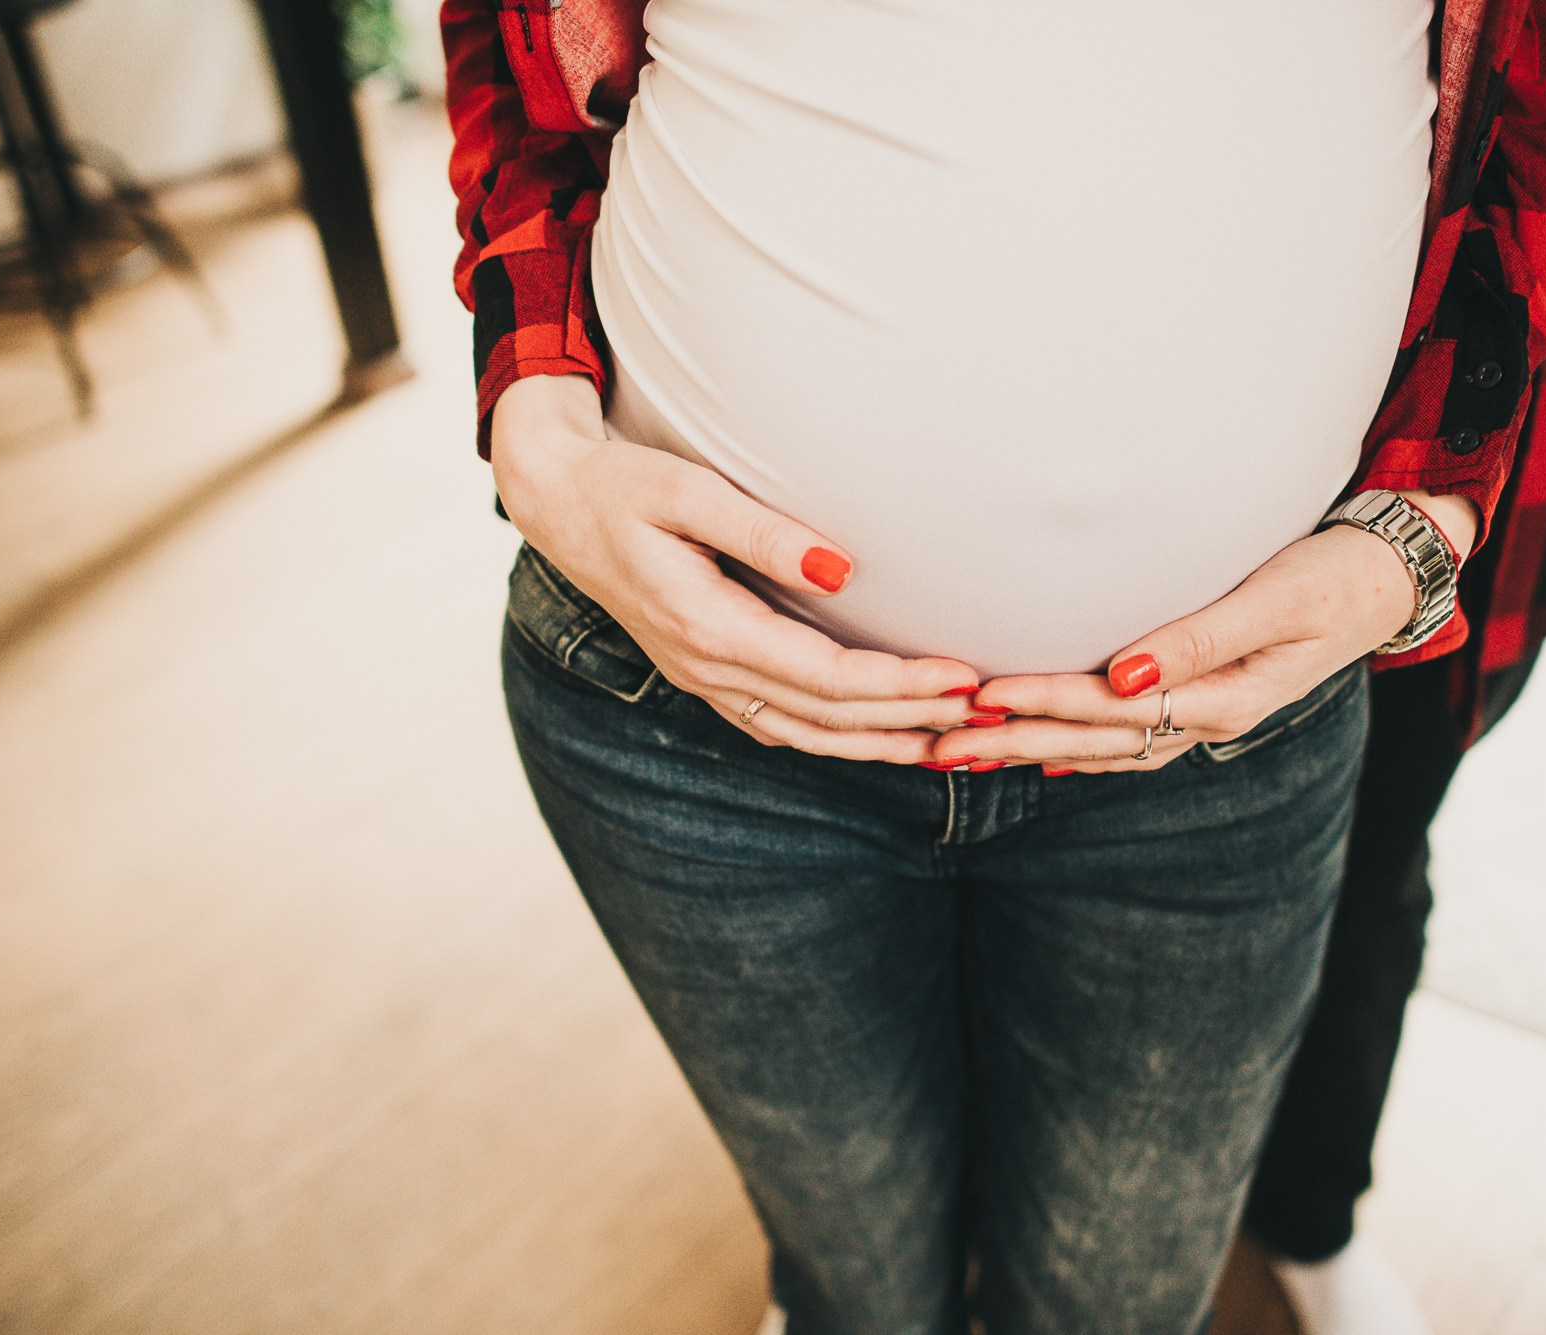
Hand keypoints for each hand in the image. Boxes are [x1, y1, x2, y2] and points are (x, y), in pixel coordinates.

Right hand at [491, 374, 983, 762]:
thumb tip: (844, 571)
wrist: (557, 504)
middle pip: (826, 717)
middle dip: (911, 719)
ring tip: (954, 743)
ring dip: (881, 743)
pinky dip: (840, 740)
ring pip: (806, 736)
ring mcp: (704, 679)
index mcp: (706, 626)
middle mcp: (706, 668)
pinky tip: (885, 737)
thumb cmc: (624, 486)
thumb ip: (762, 531)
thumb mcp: (687, 491)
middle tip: (987, 711)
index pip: (824, 677)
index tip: (965, 676)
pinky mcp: (708, 674)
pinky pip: (783, 727)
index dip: (899, 685)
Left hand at [929, 493, 1476, 773]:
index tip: (982, 697)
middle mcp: (1207, 717)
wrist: (1391, 576)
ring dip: (1032, 747)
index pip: (1112, 709)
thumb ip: (1201, 638)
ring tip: (964, 750)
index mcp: (1223, 697)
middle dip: (1015, 741)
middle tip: (938, 743)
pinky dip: (1074, 744)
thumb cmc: (1335, 574)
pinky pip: (1125, 736)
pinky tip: (1036, 749)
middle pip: (1093, 739)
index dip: (1044, 704)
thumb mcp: (1277, 599)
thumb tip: (1125, 676)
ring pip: (1102, 745)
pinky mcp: (1202, 698)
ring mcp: (1204, 714)